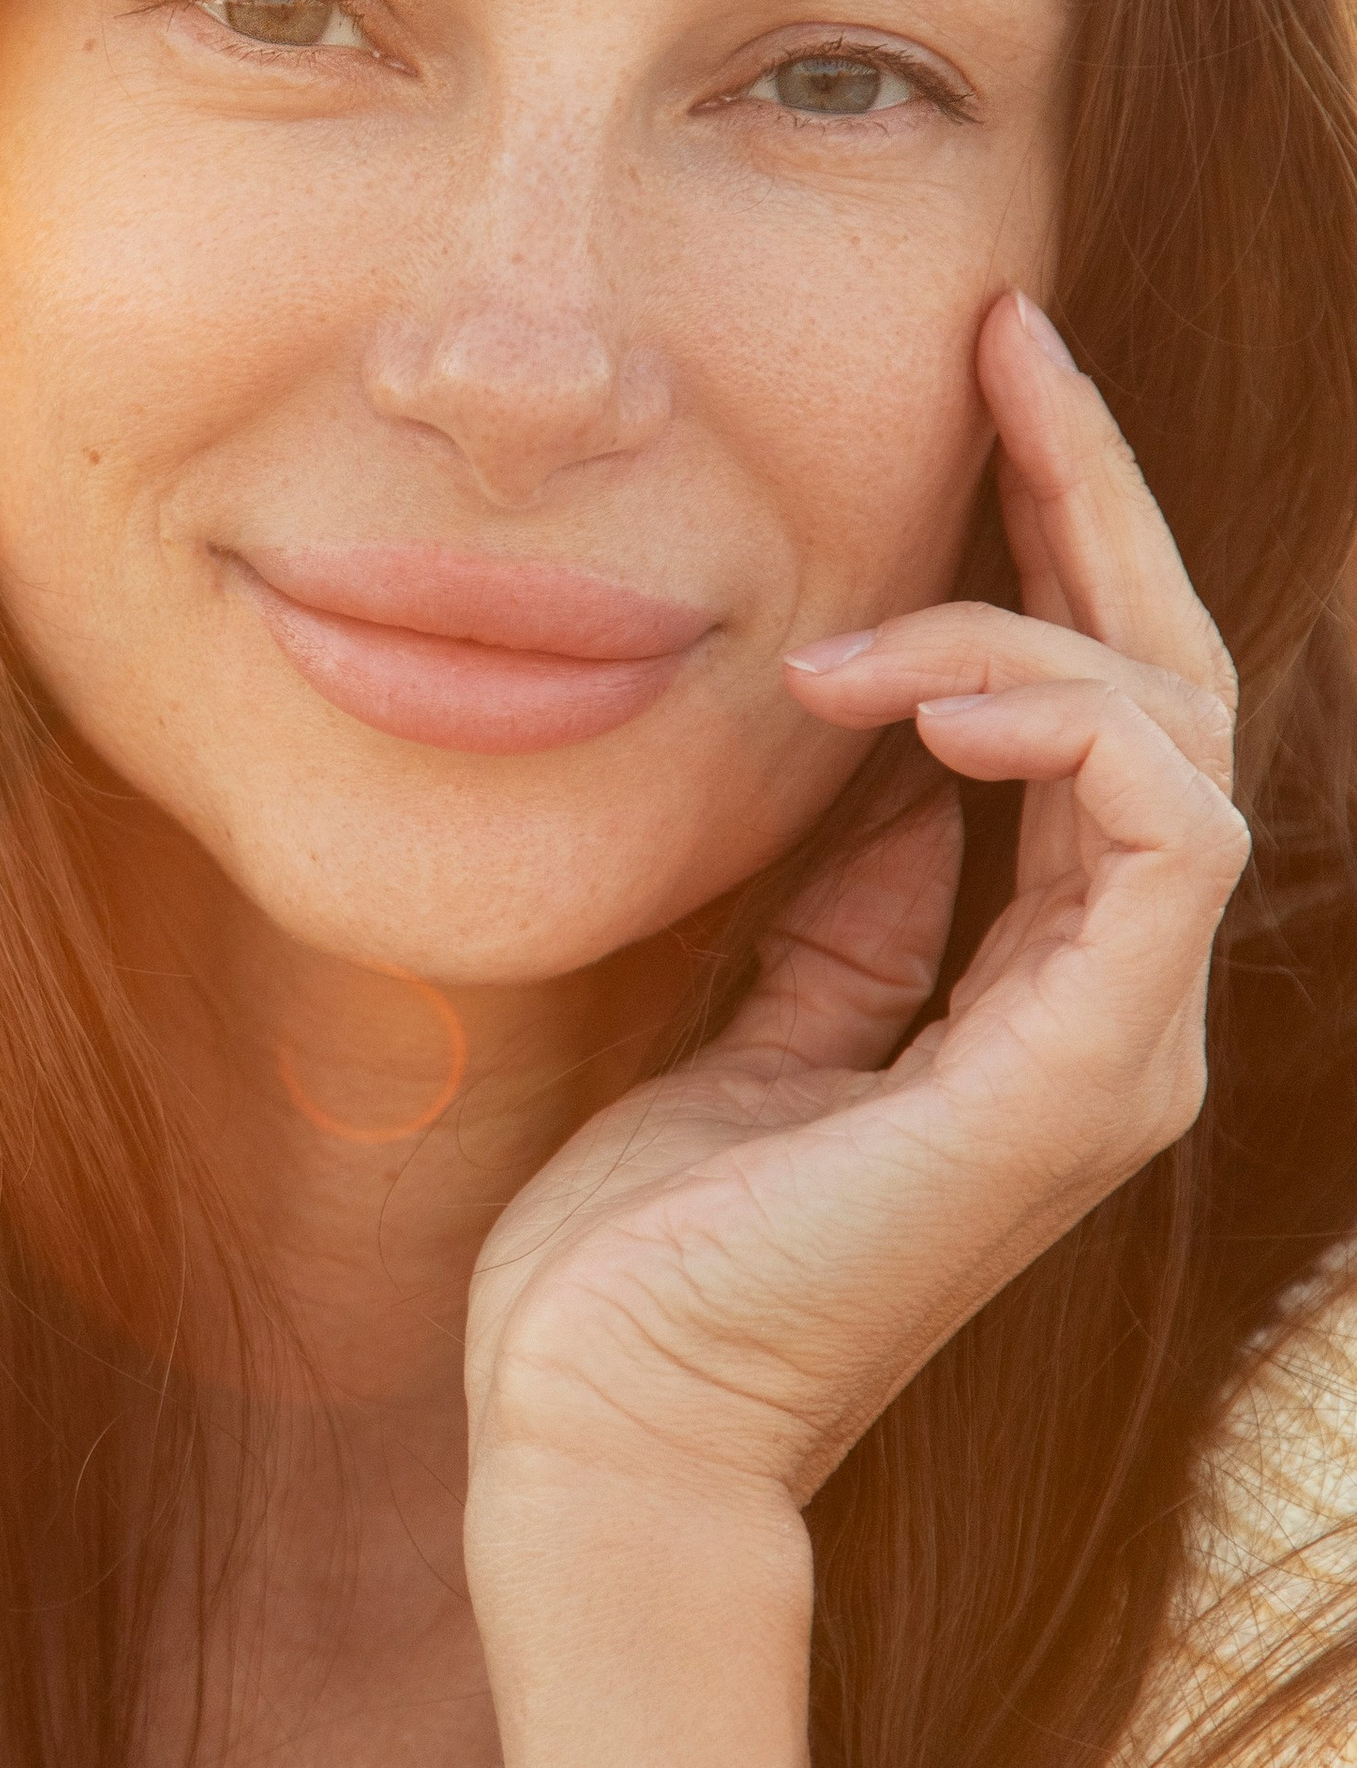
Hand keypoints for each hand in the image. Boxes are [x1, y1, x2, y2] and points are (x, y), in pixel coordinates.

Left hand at [463, 289, 1245, 1767]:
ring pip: (1171, 739)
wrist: (595, 1421)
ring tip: (858, 647)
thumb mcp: (760, 1017)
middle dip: (1094, 501)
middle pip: (1166, 695)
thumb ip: (861, 903)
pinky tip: (919, 691)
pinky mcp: (1073, 1084)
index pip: (1102, 719)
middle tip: (1008, 346)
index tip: (988, 376)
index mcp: (1042, 996)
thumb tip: (895, 767)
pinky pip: (1152, 837)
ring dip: (1032, 630)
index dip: (1061, 540)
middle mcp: (1109, 1013)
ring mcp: (1110, 1050)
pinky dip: (1058, 725)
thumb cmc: (647, 1248)